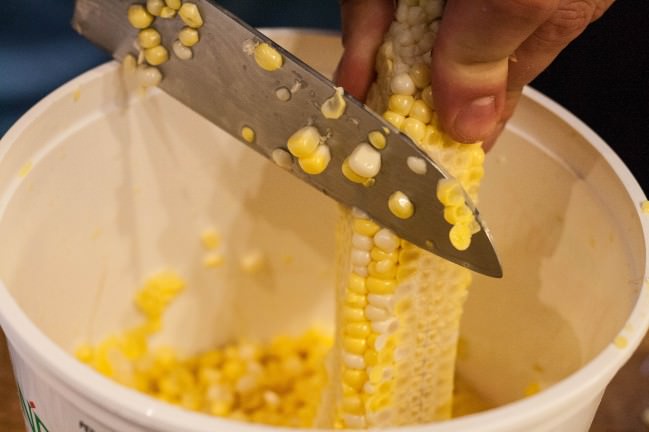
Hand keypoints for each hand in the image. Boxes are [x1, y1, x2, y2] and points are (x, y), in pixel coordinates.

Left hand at [335, 0, 613, 149]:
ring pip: (400, 33)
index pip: (494, 92)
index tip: (431, 168)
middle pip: (439, 64)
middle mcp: (487, 4)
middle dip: (406, 102)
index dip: (461, 129)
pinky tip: (353, 70)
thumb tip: (471, 127)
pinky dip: (363, 33)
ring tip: (357, 109)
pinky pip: (378, 2)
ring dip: (374, 74)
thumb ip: (490, 58)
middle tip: (380, 143)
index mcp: (537, 20)